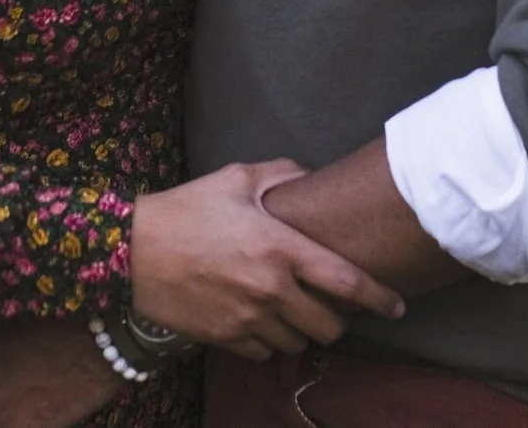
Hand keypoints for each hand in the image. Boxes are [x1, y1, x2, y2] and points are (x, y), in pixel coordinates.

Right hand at [129, 161, 405, 362]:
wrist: (130, 250)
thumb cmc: (185, 209)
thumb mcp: (234, 179)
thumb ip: (281, 175)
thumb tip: (311, 176)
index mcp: (279, 247)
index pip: (347, 282)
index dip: (380, 298)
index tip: (398, 306)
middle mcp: (270, 289)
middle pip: (330, 325)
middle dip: (338, 319)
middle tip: (330, 303)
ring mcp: (248, 318)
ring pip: (300, 343)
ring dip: (303, 331)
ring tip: (293, 310)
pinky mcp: (226, 338)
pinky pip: (266, 353)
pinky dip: (271, 342)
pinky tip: (262, 320)